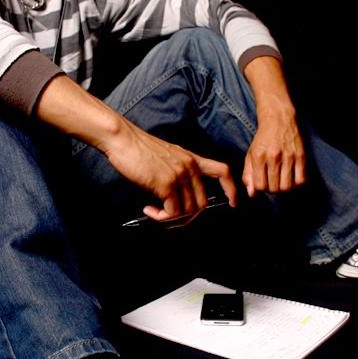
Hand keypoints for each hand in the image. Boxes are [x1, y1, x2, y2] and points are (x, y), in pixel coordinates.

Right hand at [102, 118, 236, 220]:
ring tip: (155, 212)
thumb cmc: (139, 147)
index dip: (231, 189)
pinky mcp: (166, 184)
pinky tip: (148, 209)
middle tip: (169, 216)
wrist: (124, 139)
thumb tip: (177, 194)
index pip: (222, 171)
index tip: (233, 202)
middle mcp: (189, 167)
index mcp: (192, 159)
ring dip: (171, 218)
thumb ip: (177, 170)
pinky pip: (171, 212)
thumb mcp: (167, 155)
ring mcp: (179, 175)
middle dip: (187, 216)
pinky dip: (160, 217)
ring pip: (187, 211)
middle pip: (202, 203)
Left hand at [242, 111, 305, 196]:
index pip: (260, 186)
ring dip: (283, 188)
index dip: (260, 188)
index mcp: (259, 156)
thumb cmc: (262, 139)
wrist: (278, 119)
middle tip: (271, 182)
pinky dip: (296, 183)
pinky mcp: (301, 155)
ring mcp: (289, 156)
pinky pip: (301, 179)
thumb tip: (251, 194)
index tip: (262, 182)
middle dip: (271, 189)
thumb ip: (248, 175)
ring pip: (287, 186)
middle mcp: (273, 157)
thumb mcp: (250, 155)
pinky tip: (291, 178)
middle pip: (274, 188)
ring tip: (280, 181)